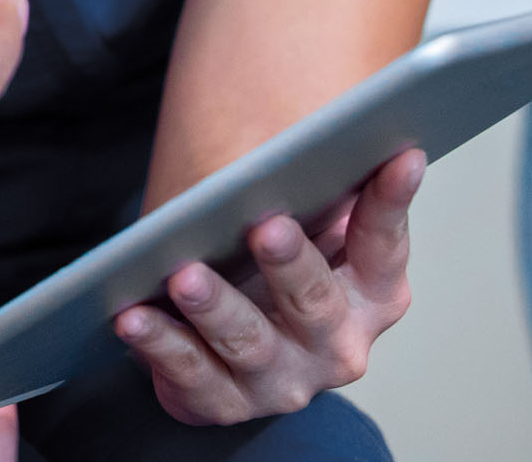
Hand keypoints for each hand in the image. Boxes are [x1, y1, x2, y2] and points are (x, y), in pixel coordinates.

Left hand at [112, 149, 422, 423]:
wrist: (223, 327)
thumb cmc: (266, 257)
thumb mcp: (302, 213)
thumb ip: (317, 179)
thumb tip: (324, 129)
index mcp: (372, 294)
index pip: (384, 246)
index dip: (391, 201)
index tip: (398, 156)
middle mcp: (336, 346)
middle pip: (315, 304)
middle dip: (290, 265)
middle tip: (267, 226)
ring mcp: (282, 381)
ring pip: (249, 345)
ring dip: (217, 309)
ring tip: (185, 275)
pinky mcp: (224, 401)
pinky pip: (190, 376)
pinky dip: (160, 346)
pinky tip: (133, 316)